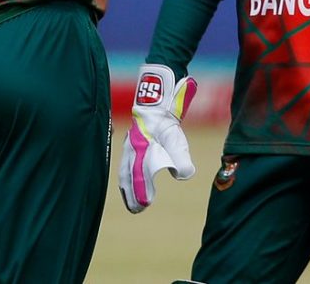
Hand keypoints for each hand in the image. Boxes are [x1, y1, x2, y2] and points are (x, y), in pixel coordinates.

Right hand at [118, 64, 197, 212]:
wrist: (157, 100)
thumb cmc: (166, 121)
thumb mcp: (176, 137)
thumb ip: (180, 156)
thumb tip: (184, 174)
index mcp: (142, 150)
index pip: (140, 174)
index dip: (141, 190)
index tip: (144, 205)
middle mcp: (132, 150)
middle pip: (128, 176)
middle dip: (131, 193)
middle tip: (136, 210)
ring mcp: (130, 147)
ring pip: (125, 171)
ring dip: (128, 187)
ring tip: (131, 202)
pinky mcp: (131, 144)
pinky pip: (125, 165)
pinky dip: (127, 177)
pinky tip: (130, 182)